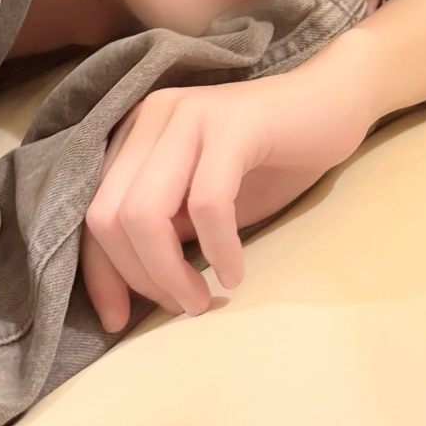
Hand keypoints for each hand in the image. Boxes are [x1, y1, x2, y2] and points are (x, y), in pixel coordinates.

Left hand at [79, 37, 381, 333]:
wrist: (333, 104)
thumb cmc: (270, 159)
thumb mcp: (203, 201)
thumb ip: (165, 227)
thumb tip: (134, 283)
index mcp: (136, 132)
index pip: (93, 209)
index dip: (100, 273)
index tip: (118, 321)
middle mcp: (152, 117)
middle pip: (109, 215)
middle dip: (138, 277)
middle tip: (181, 304)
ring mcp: (189, 115)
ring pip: (145, 212)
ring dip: (168, 273)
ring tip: (201, 298)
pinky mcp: (232, 123)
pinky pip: (207, 203)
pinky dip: (217, 248)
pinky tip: (234, 272)